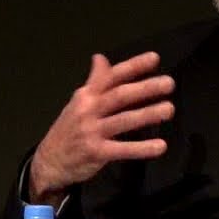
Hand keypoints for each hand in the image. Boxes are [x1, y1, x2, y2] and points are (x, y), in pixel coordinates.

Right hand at [28, 51, 174, 205]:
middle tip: (169, 83)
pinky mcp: (96, 152)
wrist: (48, 161)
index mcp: (87, 95)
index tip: (154, 58)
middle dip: (145, 88)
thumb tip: (101, 57)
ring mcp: (91, 131)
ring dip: (148, 114)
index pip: (112, 76)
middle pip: (120, 96)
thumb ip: (94, 81)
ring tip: (169, 109)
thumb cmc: (70, 128)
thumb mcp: (78, 102)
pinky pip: (122, 150)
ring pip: (123, 120)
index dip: (133, 67)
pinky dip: (142, 148)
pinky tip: (160, 146)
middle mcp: (88, 110)